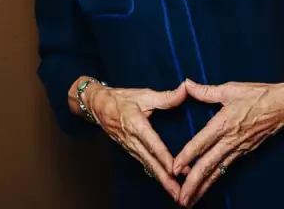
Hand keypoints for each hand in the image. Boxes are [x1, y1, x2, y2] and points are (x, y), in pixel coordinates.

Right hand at [88, 81, 187, 200]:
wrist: (98, 106)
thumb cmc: (122, 99)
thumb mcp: (143, 94)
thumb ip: (165, 96)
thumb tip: (185, 89)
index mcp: (136, 124)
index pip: (152, 143)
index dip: (163, 157)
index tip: (175, 169)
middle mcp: (133, 140)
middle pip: (151, 163)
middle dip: (165, 180)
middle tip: (180, 193)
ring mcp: (131, 148)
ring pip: (149, 167)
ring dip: (162, 181)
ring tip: (177, 194)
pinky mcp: (132, 151)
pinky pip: (145, 165)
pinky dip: (157, 176)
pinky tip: (167, 184)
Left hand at [173, 78, 283, 206]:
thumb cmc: (258, 95)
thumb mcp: (230, 89)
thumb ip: (205, 91)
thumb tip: (186, 84)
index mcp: (223, 124)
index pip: (201, 144)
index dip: (186, 156)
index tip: (173, 168)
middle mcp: (230, 141)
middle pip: (207, 166)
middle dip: (192, 184)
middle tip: (180, 199)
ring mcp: (238, 149)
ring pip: (217, 172)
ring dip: (202, 187)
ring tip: (190, 200)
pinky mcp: (244, 152)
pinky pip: (226, 168)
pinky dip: (215, 179)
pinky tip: (207, 186)